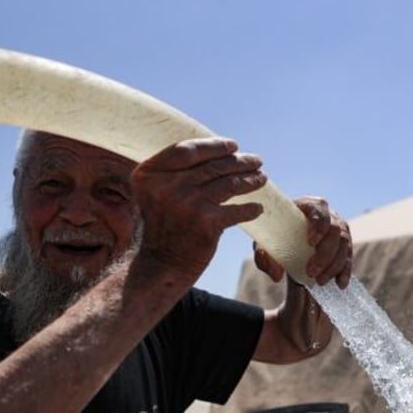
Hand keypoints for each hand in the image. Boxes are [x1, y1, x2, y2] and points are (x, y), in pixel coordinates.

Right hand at [132, 137, 266, 279]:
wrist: (160, 266)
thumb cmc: (162, 227)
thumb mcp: (155, 193)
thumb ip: (174, 172)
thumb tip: (214, 152)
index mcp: (150, 174)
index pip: (187, 150)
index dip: (213, 146)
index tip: (233, 146)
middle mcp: (167, 185)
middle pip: (212, 166)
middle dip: (239, 162)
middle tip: (256, 161)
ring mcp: (188, 203)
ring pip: (228, 184)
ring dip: (249, 180)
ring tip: (262, 178)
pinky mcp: (206, 222)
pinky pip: (236, 210)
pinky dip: (250, 209)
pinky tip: (258, 208)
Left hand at [254, 196, 351, 288]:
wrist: (287, 241)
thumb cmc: (275, 237)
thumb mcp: (264, 245)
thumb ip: (265, 258)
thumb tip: (276, 275)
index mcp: (307, 206)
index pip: (319, 208)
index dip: (319, 224)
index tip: (311, 242)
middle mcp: (328, 215)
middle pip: (335, 230)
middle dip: (324, 254)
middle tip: (311, 272)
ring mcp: (339, 229)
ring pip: (344, 244)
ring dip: (333, 265)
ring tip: (319, 281)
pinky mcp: (344, 244)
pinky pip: (349, 257)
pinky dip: (345, 271)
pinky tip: (340, 284)